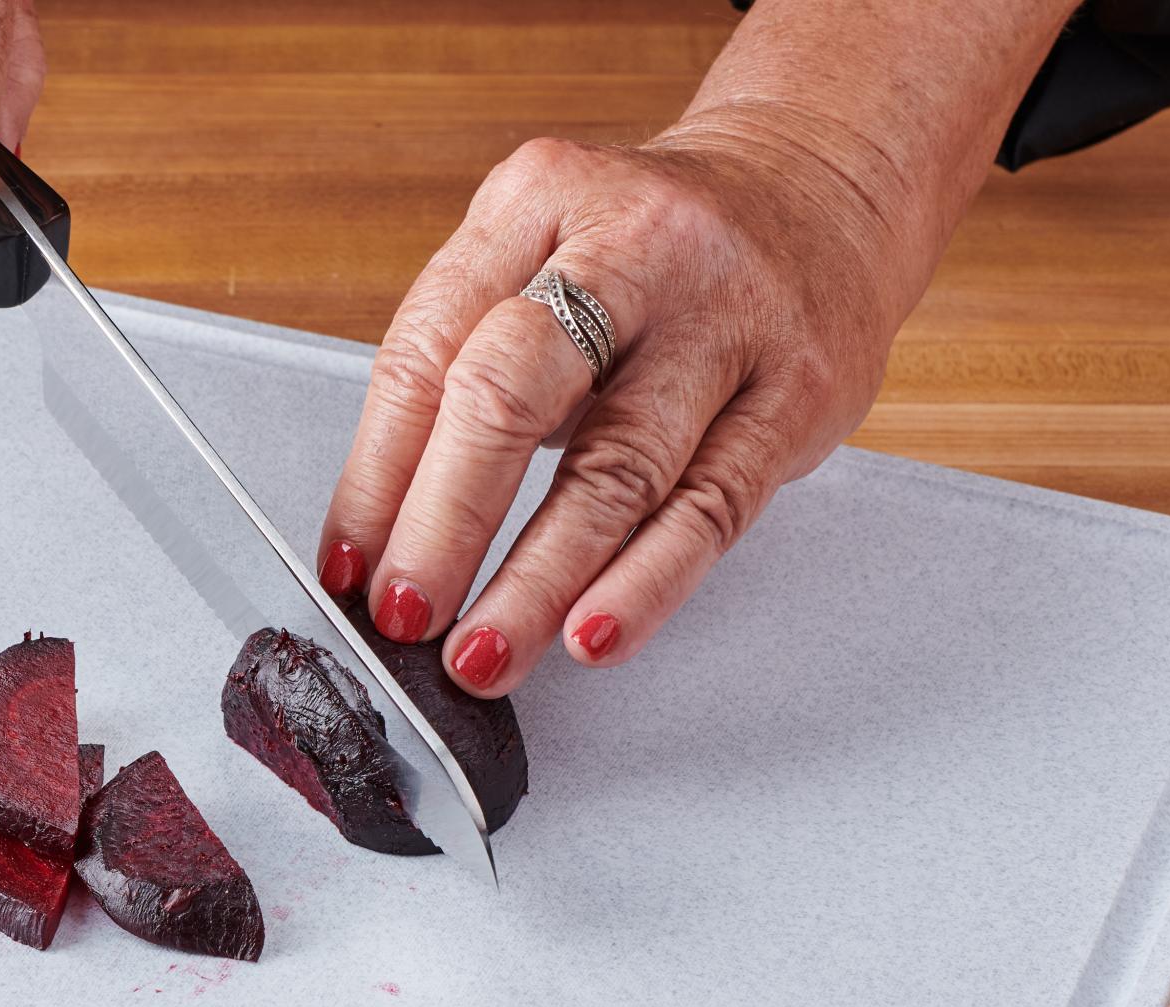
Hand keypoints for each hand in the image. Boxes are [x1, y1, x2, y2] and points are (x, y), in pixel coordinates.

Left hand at [316, 119, 912, 695]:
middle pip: (512, 393)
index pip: (427, 351)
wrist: (821, 190)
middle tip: (405, 616)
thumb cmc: (652, 255)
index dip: (376, 475)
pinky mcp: (800, 390)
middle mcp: (635, 245)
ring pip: (616, 468)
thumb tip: (381, 538)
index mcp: (537, 199)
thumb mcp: (540, 264)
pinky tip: (594, 632)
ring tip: (486, 652)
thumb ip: (462, 373)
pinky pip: (711, 507)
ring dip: (536, 582)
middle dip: (443, 523)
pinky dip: (644, 582)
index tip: (349, 570)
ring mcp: (727, 316)